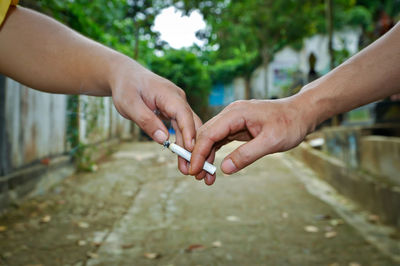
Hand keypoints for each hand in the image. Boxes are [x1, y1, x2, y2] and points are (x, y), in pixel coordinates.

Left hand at [110, 58, 201, 174]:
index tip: (191, 151)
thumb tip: (163, 139)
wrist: (124, 75)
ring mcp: (177, 105)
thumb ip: (146, 121)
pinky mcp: (174, 111)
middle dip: (192, 146)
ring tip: (186, 168)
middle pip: (191, 123)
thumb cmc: (126, 87)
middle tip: (192, 168)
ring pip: (188, 128)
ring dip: (187, 147)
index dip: (189, 133)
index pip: (183, 114)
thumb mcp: (130, 104)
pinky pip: (182, 128)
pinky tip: (182, 156)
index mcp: (169, 94)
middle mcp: (178, 99)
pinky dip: (182, 142)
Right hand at [189, 97, 313, 184]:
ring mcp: (233, 120)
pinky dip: (215, 152)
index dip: (199, 152)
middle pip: (206, 134)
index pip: (209, 133)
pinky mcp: (237, 126)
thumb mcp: (271, 142)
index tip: (194, 170)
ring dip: (206, 156)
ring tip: (205, 176)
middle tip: (197, 177)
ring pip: (212, 138)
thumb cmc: (289, 123)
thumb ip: (247, 155)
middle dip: (199, 156)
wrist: (301, 113)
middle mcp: (231, 114)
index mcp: (236, 113)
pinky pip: (221, 139)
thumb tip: (225, 169)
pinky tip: (213, 165)